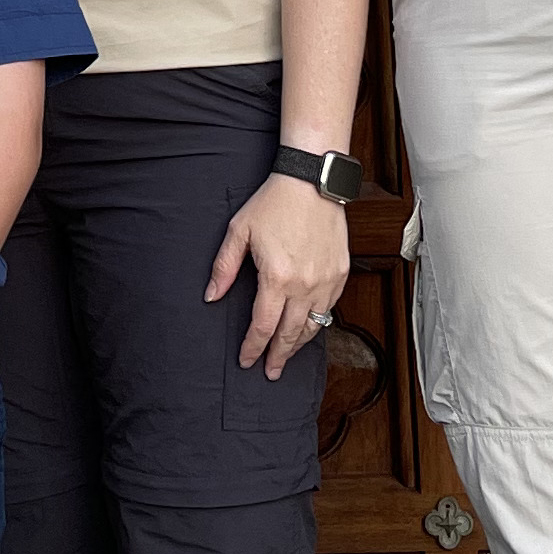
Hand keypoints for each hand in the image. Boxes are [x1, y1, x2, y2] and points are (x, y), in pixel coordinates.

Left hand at [208, 173, 349, 379]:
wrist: (311, 181)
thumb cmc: (273, 203)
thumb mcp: (239, 231)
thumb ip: (224, 267)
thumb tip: (211, 296)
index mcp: (277, 278)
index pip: (263, 327)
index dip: (253, 347)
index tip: (246, 360)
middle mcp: (304, 285)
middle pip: (290, 335)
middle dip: (278, 357)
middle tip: (270, 372)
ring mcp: (326, 281)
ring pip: (314, 326)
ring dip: (298, 344)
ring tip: (287, 354)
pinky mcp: (341, 273)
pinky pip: (330, 308)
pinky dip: (318, 321)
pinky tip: (308, 325)